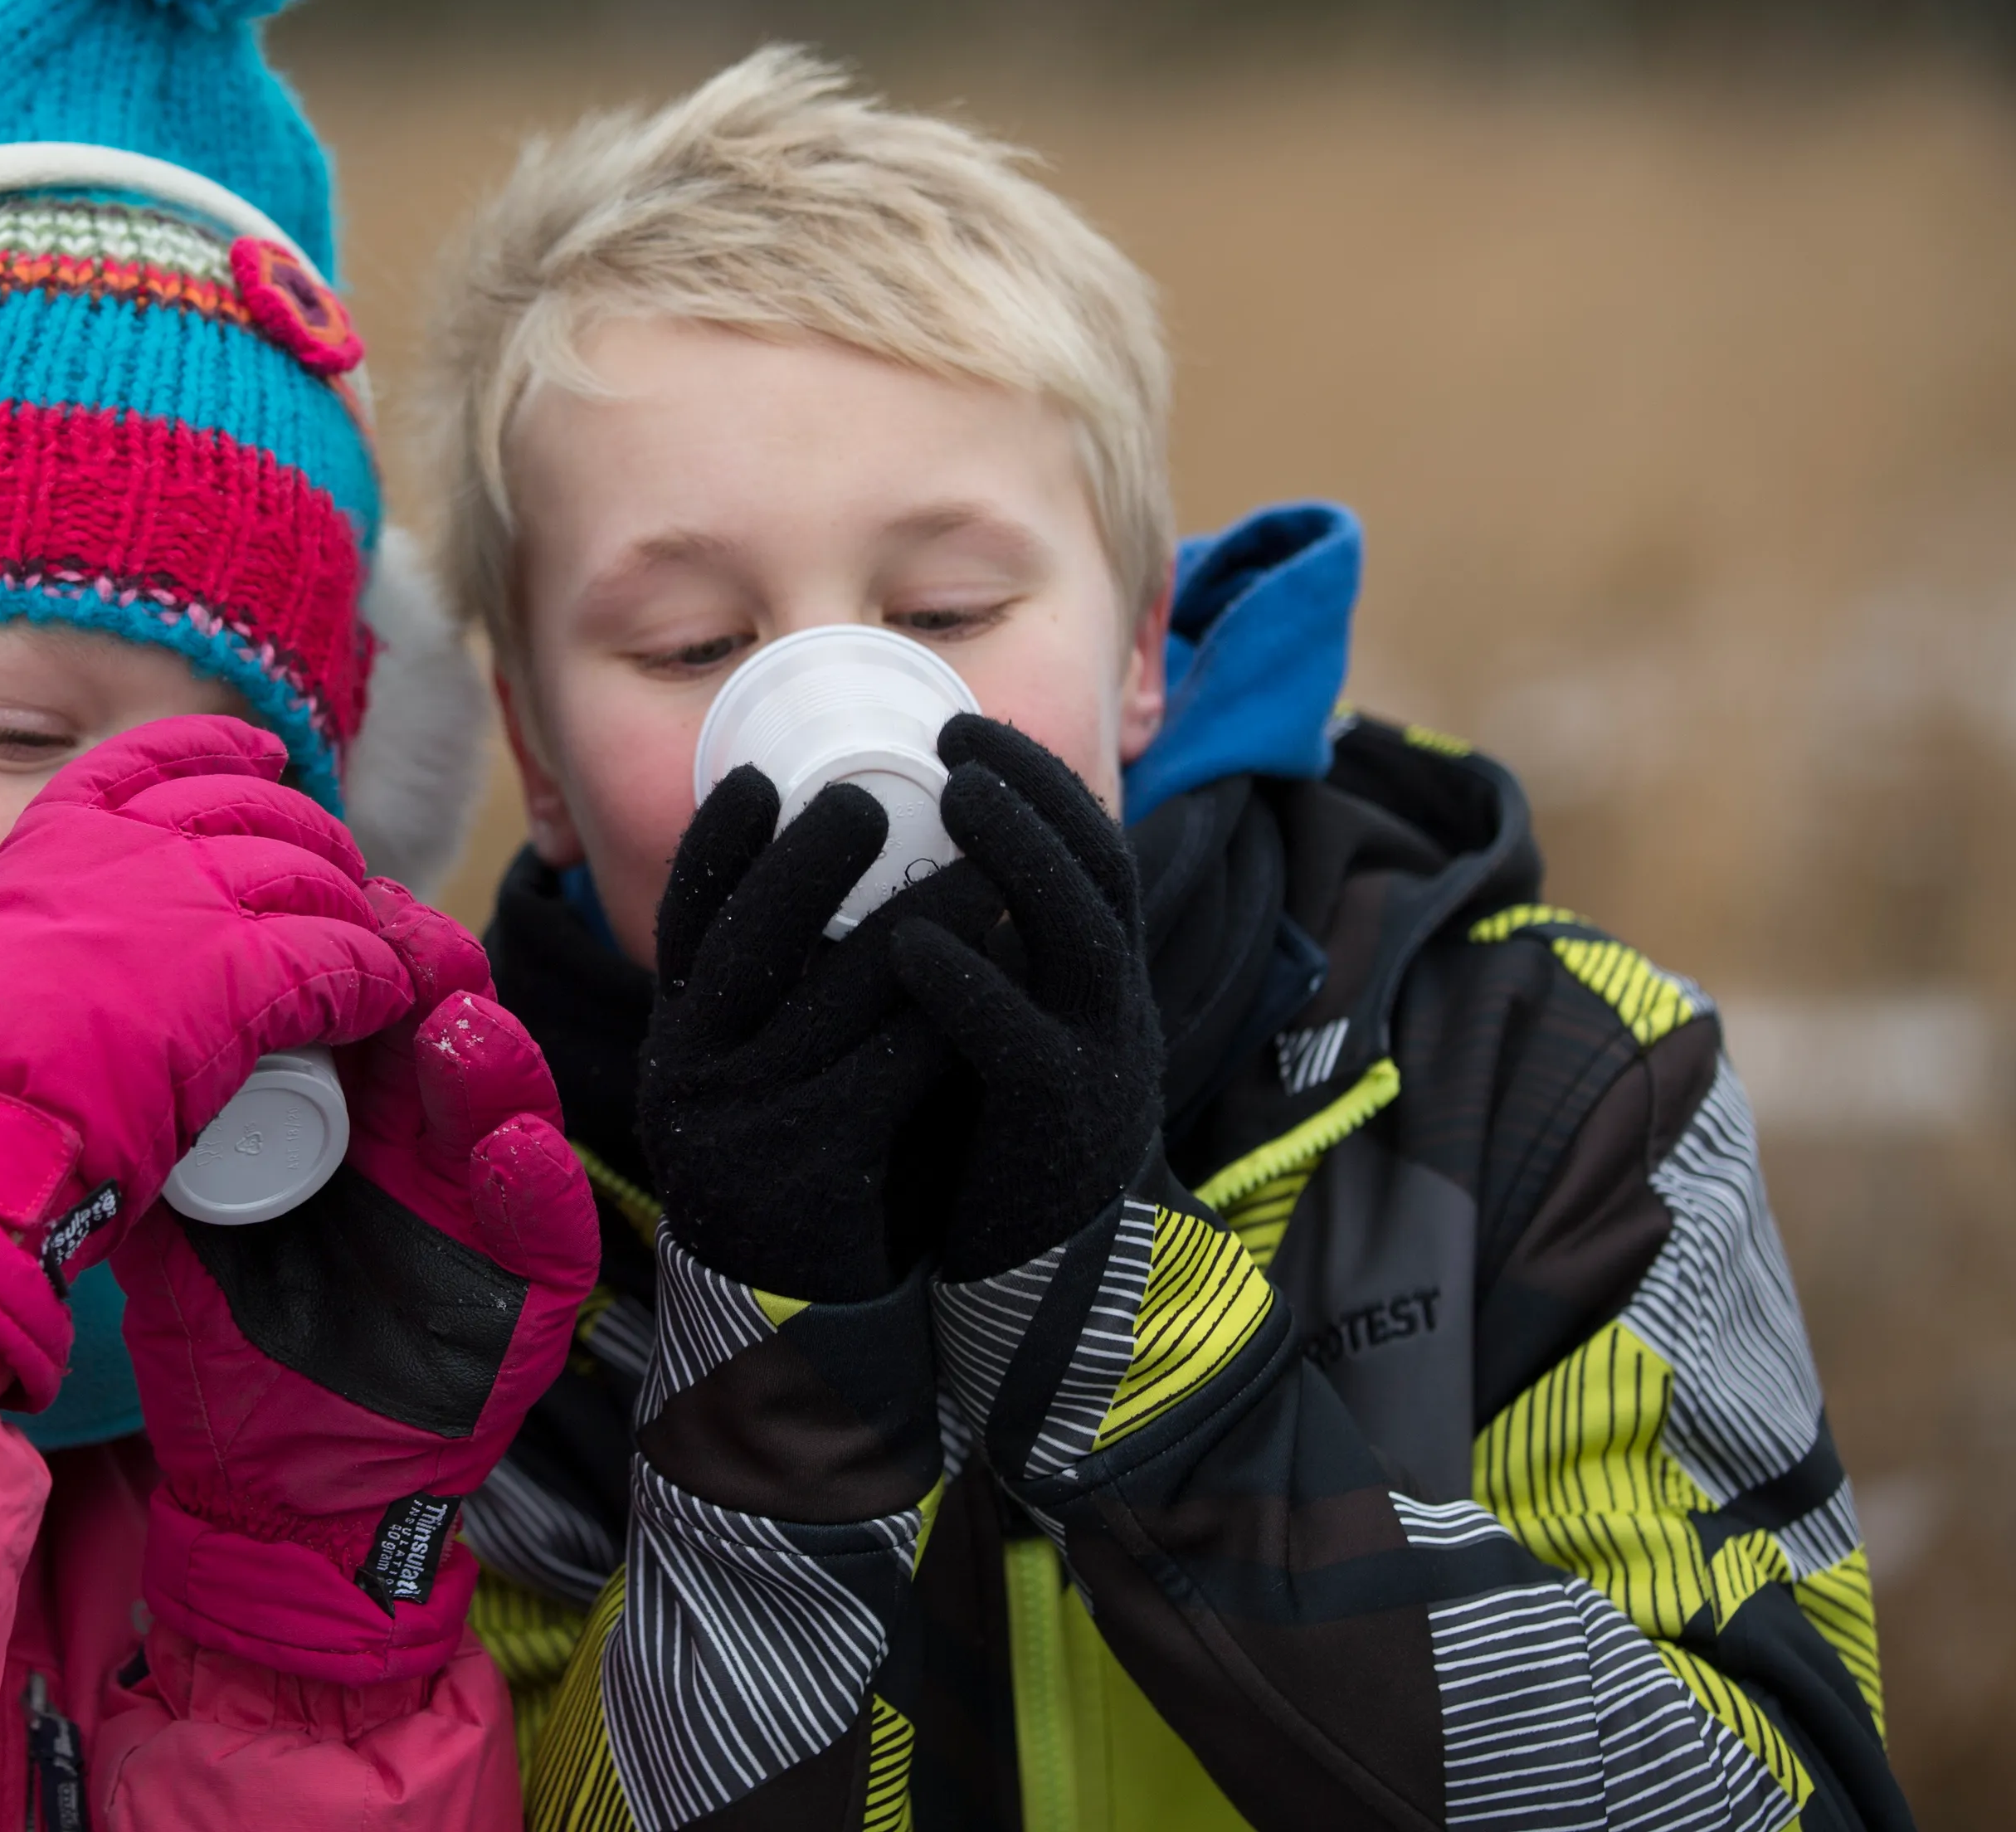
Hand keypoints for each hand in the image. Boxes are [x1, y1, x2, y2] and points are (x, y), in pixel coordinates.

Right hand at [0, 716, 414, 1406]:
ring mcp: (191, 900)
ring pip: (312, 879)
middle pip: (260, 810)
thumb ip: (52, 921)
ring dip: (353, 913)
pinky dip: (371, 976)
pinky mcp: (244, 972)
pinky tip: (381, 996)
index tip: (265, 757)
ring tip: (367, 947)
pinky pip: (339, 958)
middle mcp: (133, 847)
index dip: (224, 750)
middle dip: (313, 839)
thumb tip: (86, 941)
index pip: (159, 754)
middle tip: (338, 880)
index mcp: (62, 833)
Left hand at [114, 881, 598, 1681]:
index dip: (360, 948)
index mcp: (354, 1112)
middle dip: (431, 972)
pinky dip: (537, 1183)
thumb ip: (168, 1131)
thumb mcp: (183, 1218)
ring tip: (453, 1025)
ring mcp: (486, 1209)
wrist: (271, 1490)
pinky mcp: (532, 1289)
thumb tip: (99, 1029)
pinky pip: (553, 1226)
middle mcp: (430, 1142)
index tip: (328, 898)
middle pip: (454, 1027)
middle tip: (393, 933)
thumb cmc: (231, 1343)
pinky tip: (509, 1152)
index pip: (374, 1003)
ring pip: (516, 1106)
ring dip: (492, 1058)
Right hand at [636, 766, 999, 1302]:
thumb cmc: (795, 1167)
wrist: (789, 1319)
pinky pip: (891, 1067)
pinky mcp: (812, 1165)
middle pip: (746, 935)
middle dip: (808, 857)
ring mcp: (746, 1119)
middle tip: (870, 797)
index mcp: (679, 1039)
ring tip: (979, 871)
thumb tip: (833, 874)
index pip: (680, 921)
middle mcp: (695, 1070)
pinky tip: (998, 972)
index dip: (713, 844)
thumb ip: (782, 997)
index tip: (754, 775)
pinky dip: (949, 1011)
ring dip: (915, 921)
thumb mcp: (756, 1076)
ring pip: (837, 993)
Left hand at [887, 714, 1161, 1284]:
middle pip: (1100, 872)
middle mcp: (1112, 1009)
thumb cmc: (995, 1144)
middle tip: (959, 736)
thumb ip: (979, 959)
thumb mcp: (999, 1033)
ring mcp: (1098, 1068)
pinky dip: (971, 987)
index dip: (1040, 781)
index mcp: (1096, 980)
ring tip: (955, 796)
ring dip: (1020, 858)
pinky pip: (1025, 1046)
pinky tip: (911, 944)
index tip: (967, 725)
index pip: (1091, 852)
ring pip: (1081, 938)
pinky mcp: (1060, 1134)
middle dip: (1037, 793)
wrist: (1044, 1290)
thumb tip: (903, 870)